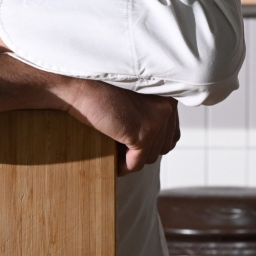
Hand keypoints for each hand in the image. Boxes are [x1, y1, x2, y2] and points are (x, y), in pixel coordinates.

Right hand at [59, 77, 179, 175]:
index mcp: (168, 97)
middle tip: (124, 152)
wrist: (83, 89)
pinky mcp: (143, 134)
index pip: (172, 133)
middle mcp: (167, 108)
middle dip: (143, 152)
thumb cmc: (102, 92)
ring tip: (118, 156)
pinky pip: (137, 162)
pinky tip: (116, 165)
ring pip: (150, 156)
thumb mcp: (136, 100)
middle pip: (163, 146)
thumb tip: (152, 145)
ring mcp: (157, 121)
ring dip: (134, 160)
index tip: (138, 147)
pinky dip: (125, 167)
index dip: (154, 143)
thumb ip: (150, 114)